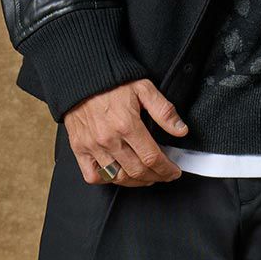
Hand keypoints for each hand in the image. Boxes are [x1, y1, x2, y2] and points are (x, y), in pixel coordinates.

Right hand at [64, 79, 187, 184]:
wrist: (82, 78)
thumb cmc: (112, 83)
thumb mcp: (144, 89)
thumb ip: (163, 110)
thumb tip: (181, 130)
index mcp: (126, 125)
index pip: (152, 158)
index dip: (167, 169)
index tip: (174, 172)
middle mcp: (108, 139)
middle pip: (137, 171)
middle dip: (156, 177)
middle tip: (164, 175)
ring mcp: (92, 146)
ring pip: (118, 177)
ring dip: (136, 181)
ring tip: (146, 177)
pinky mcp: (79, 149)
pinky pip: (93, 176)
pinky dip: (107, 180)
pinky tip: (119, 175)